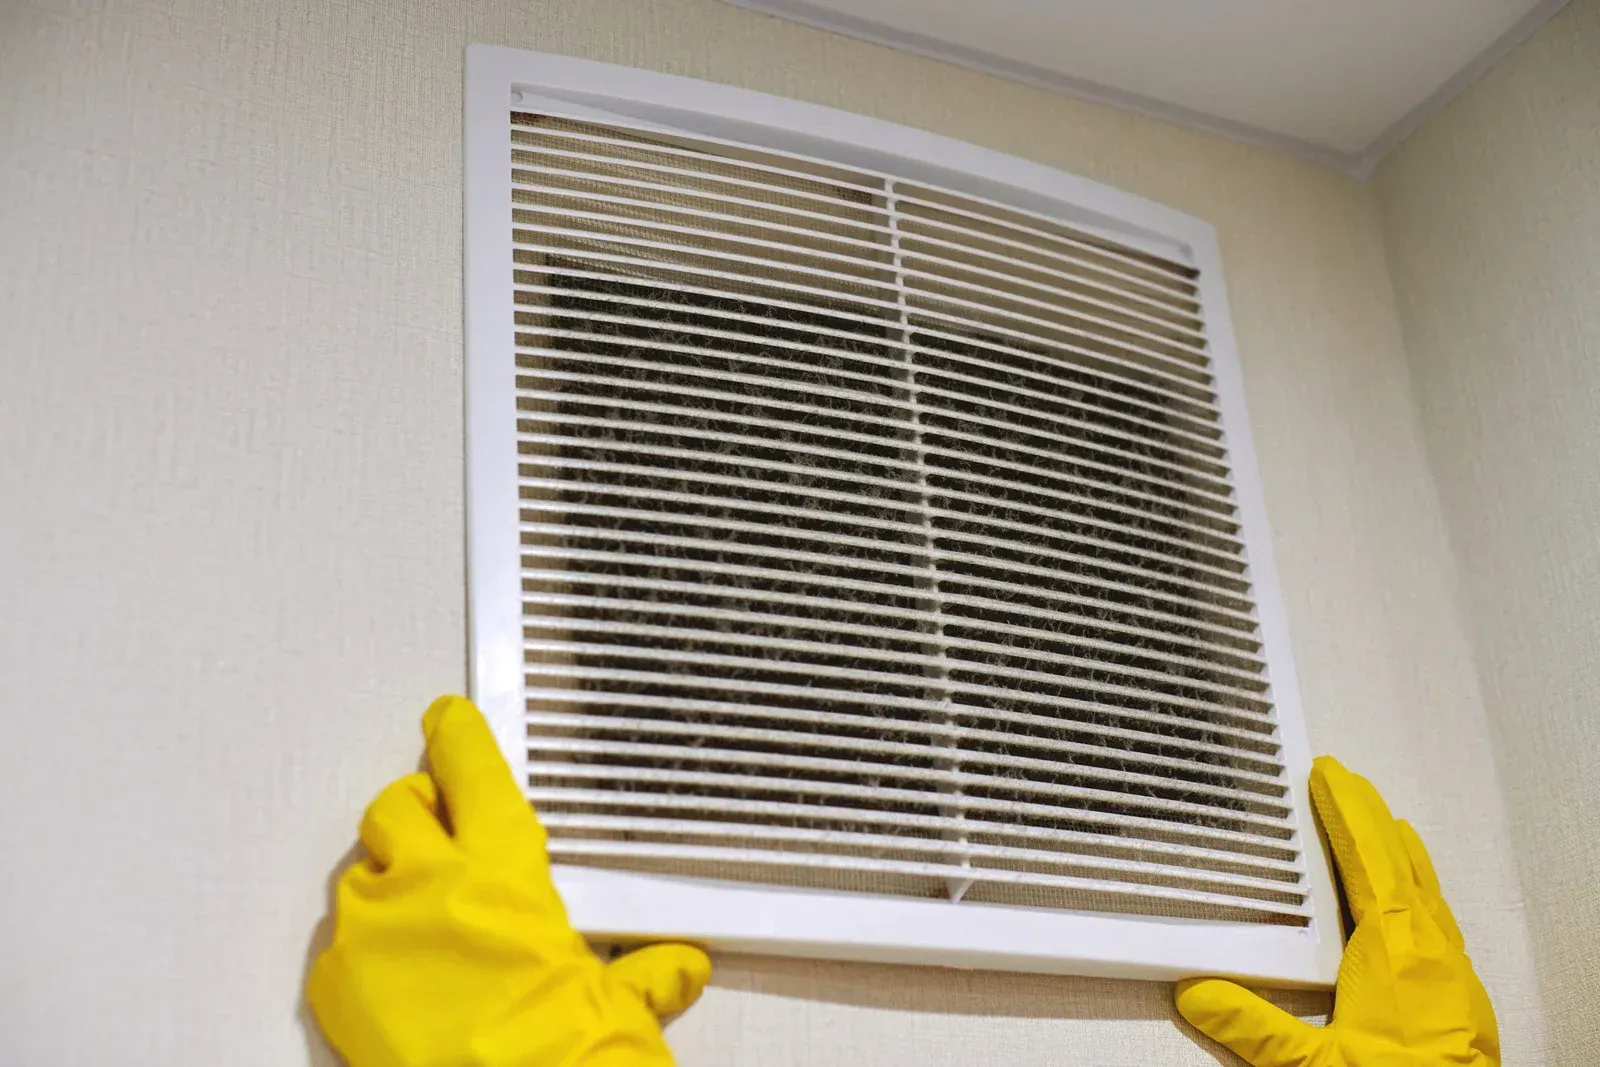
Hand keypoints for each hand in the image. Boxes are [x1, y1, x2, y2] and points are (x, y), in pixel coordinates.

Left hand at [307, 695, 710, 1066]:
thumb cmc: (562, 1058)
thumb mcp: (618, 1008)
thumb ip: (642, 977)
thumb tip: (673, 971)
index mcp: (502, 873)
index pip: (473, 774)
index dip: (459, 739)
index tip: (449, 721)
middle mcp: (428, 887)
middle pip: (396, 809)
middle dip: (416, 813)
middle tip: (435, 833)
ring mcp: (372, 934)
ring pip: (359, 873)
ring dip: (386, 884)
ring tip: (414, 919)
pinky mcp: (333, 987)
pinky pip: (335, 947)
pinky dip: (361, 954)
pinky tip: (393, 981)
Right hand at [1176, 756, 1498, 1065]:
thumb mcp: (1313, 1065)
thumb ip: (1252, 1026)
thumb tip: (1195, 991)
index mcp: (1396, 950)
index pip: (1368, 861)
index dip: (1346, 813)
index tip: (1330, 775)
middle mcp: (1431, 950)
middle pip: (1401, 862)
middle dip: (1370, 817)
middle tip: (1346, 780)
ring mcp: (1452, 970)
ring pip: (1426, 889)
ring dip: (1399, 851)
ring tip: (1384, 823)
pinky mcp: (1460, 995)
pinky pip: (1438, 919)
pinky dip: (1419, 889)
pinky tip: (1412, 901)